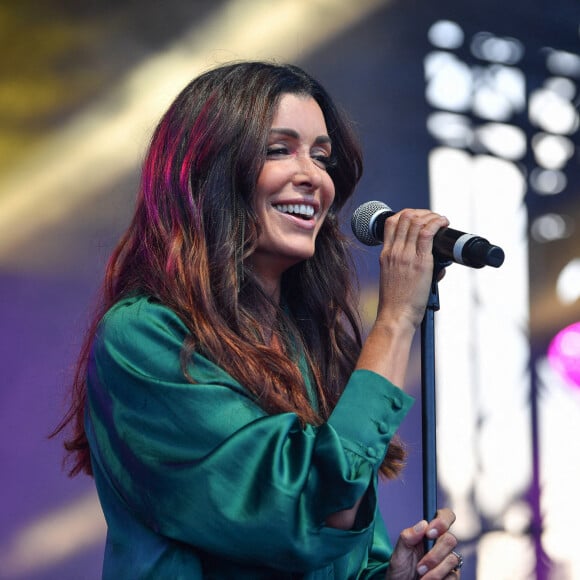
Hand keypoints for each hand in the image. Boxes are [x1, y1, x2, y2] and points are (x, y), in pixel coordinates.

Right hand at [376, 209, 448, 330]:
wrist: (395, 316)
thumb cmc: (396, 303)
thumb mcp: (394, 279)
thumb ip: (410, 267)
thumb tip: (438, 264)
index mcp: (385, 255)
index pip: (391, 222)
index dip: (406, 214)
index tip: (419, 218)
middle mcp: (394, 251)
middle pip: (405, 217)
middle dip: (421, 212)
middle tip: (433, 218)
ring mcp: (405, 255)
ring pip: (416, 221)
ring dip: (431, 216)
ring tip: (440, 220)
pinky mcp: (420, 262)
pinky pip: (427, 233)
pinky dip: (437, 223)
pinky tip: (443, 223)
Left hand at [385, 508, 460, 578]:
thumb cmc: (401, 568)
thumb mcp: (399, 552)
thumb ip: (408, 536)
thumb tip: (423, 524)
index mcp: (430, 533)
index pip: (445, 516)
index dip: (442, 521)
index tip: (429, 533)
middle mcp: (442, 544)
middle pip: (450, 539)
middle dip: (434, 555)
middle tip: (419, 567)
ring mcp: (449, 560)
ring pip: (452, 559)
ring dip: (434, 571)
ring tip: (421, 576)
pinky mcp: (453, 576)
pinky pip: (454, 576)